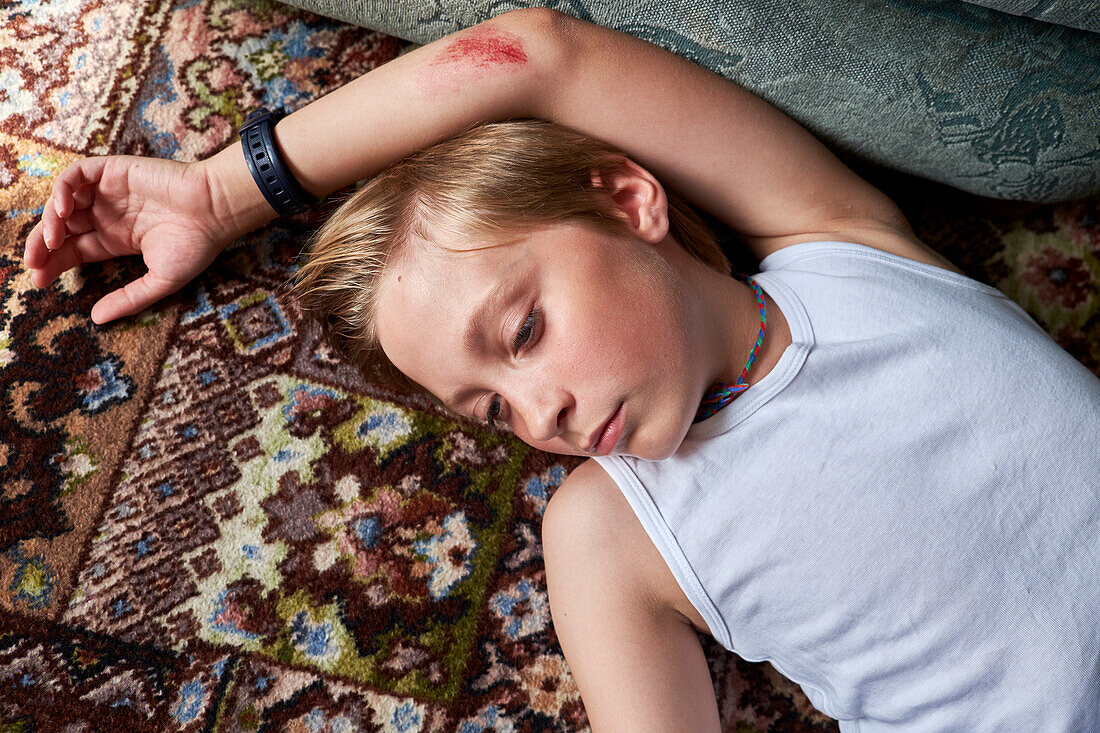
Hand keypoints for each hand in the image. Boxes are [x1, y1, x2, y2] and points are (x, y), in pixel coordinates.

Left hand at [23, 155, 246, 324]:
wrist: (215, 209)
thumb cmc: (197, 244)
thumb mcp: (161, 280)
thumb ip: (129, 298)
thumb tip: (96, 319)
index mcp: (117, 239)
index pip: (73, 250)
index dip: (53, 264)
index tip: (38, 282)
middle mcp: (108, 215)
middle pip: (61, 228)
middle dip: (41, 246)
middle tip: (33, 263)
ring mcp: (108, 192)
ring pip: (62, 202)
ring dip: (48, 220)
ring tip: (50, 240)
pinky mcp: (112, 170)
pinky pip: (75, 175)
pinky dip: (62, 190)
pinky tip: (63, 211)